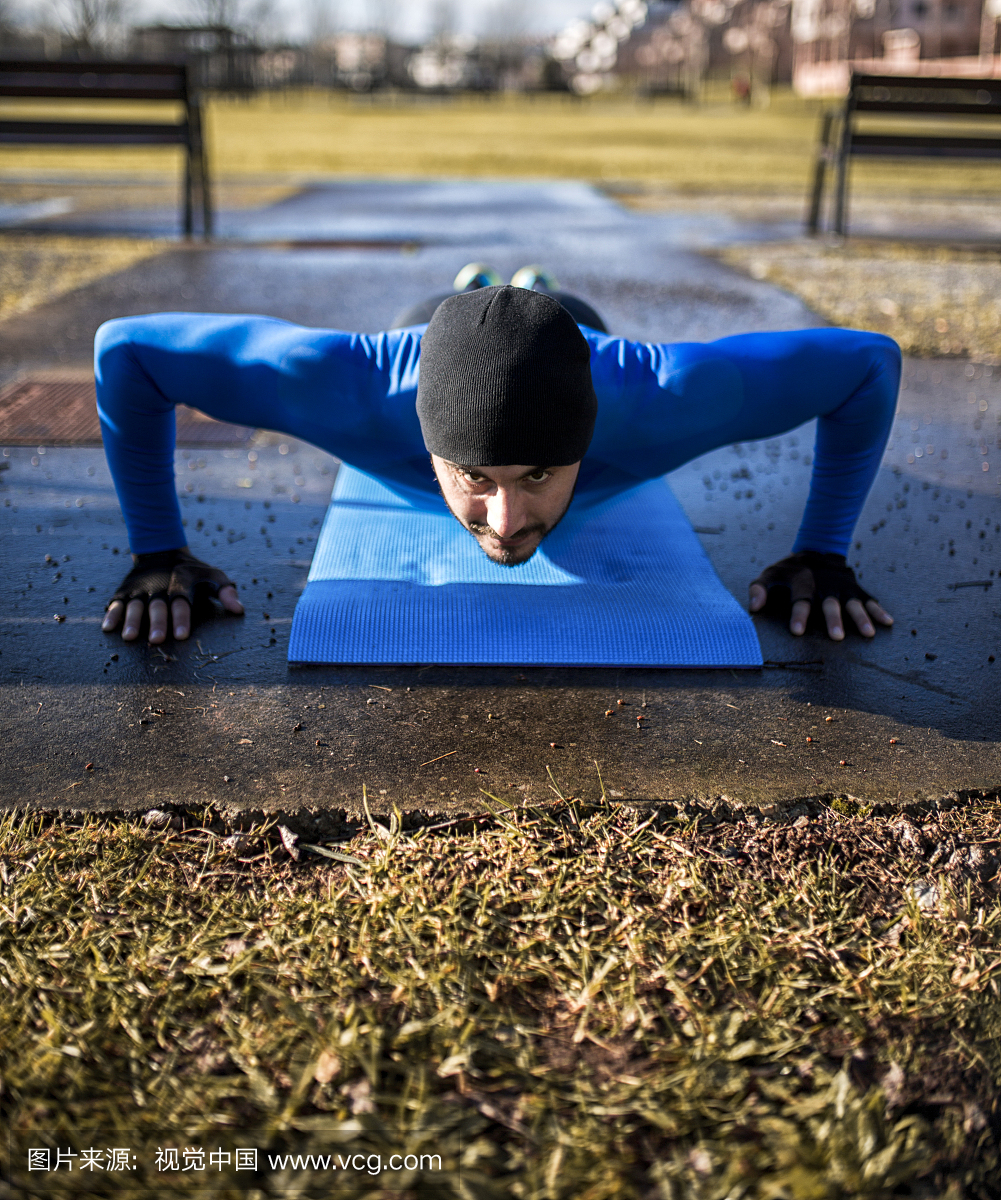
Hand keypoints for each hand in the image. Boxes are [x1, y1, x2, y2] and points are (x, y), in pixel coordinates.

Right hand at [102, 548, 243, 643]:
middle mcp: (159, 588)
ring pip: (135, 606)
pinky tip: (108, 628)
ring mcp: (140, 590)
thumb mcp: (214, 575)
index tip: (182, 636)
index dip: (182, 619)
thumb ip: (227, 592)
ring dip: (132, 621)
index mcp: (180, 584)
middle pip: (158, 607)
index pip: (182, 603)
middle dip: (157, 623)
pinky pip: (117, 603)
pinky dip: (112, 614)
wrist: (161, 550)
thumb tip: (239, 610)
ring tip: (130, 638)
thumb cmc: (193, 571)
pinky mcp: (125, 592)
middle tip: (156, 640)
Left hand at [748, 551, 892, 640]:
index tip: (797, 632)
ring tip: (868, 634)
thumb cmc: (789, 569)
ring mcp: (843, 588)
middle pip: (830, 604)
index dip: (798, 616)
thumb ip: (758, 589)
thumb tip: (753, 608)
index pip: (800, 600)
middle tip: (837, 637)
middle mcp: (825, 586)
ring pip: (853, 603)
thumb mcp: (769, 574)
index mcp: (803, 583)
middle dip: (834, 620)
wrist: (817, 548)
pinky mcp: (856, 589)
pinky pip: (869, 600)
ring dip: (861, 618)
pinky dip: (879, 611)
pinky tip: (888, 623)